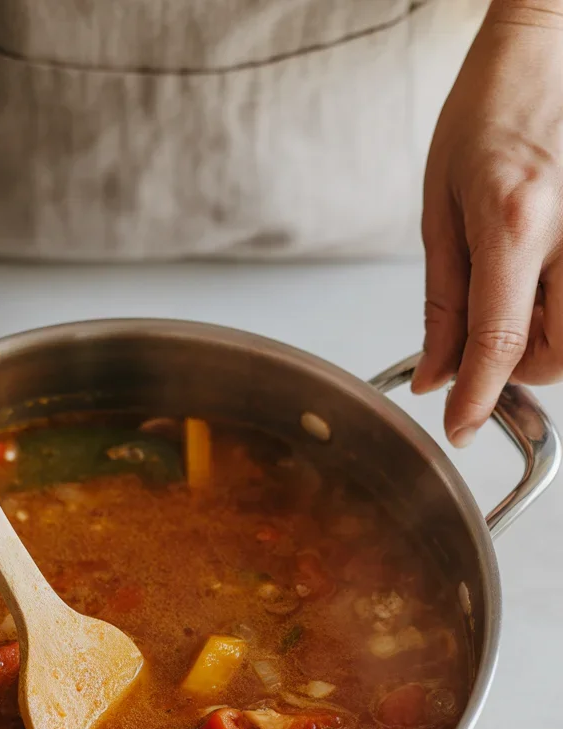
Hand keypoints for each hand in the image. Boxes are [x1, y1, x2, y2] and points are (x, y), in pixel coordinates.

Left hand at [415, 0, 562, 446]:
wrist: (554, 43)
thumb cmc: (491, 110)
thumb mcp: (441, 208)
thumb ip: (442, 302)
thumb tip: (435, 376)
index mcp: (515, 219)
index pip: (499, 340)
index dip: (476, 398)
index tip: (459, 428)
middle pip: (559, 355)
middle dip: (519, 364)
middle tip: (492, 332)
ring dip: (547, 339)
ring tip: (522, 288)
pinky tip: (547, 274)